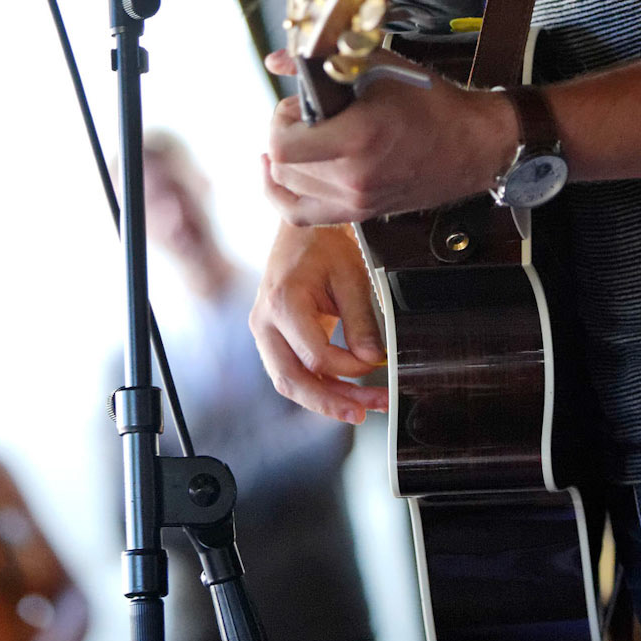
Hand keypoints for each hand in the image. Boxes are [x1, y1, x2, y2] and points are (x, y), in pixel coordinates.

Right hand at [250, 222, 388, 422]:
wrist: (301, 228)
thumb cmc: (323, 244)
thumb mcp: (350, 277)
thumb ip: (361, 321)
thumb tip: (372, 358)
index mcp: (282, 304)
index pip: (315, 357)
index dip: (349, 367)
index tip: (376, 361)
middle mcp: (264, 322)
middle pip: (292, 381)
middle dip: (330, 402)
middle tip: (363, 412)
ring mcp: (264, 332)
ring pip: (289, 382)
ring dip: (324, 399)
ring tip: (361, 408)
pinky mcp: (273, 337)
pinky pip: (291, 371)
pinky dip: (317, 385)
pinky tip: (344, 392)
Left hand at [262, 50, 514, 224]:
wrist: (472, 145)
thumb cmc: (431, 103)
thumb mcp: (378, 67)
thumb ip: (321, 62)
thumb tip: (274, 60)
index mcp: (358, 138)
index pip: (282, 145)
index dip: (280, 120)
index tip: (298, 105)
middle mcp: (353, 178)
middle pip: (283, 165)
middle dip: (285, 134)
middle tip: (306, 115)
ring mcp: (356, 202)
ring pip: (288, 188)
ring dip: (289, 160)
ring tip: (309, 137)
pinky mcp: (359, 215)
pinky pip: (300, 215)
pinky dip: (282, 195)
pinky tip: (279, 173)